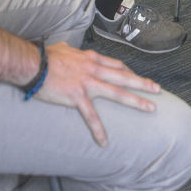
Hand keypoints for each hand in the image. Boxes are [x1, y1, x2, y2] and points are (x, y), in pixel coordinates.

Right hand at [36, 43, 159, 146]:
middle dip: (143, 84)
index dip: (128, 72)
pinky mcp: (77, 96)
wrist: (32, 64)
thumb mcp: (64, 48)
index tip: (136, 77)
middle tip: (158, 90)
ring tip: (150, 108)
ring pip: (118, 93)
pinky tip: (104, 142)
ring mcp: (87, 83)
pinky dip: (98, 130)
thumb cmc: (44, 56)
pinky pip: (90, 116)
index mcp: (91, 58)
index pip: (115, 65)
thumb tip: (68, 49)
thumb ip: (71, 50)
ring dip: (136, 101)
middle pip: (124, 76)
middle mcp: (94, 69)